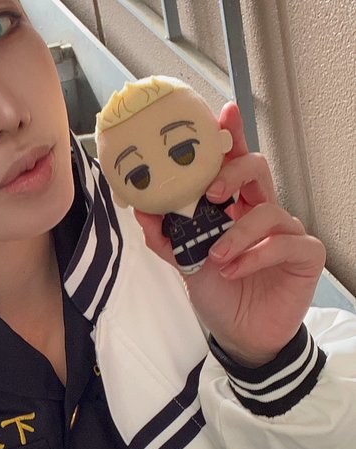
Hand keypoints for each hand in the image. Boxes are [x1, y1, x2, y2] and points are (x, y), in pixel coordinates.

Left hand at [134, 102, 325, 366]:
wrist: (239, 334)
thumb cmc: (219, 292)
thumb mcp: (183, 263)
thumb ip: (164, 236)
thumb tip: (143, 208)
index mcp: (235, 205)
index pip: (234, 161)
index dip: (232, 135)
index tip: (222, 113)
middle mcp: (262, 211)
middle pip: (258, 168)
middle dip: (233, 172)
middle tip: (209, 193)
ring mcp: (287, 231)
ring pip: (270, 210)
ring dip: (237, 233)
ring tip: (215, 257)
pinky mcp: (304, 255)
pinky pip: (286, 243)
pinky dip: (256, 256)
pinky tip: (235, 270)